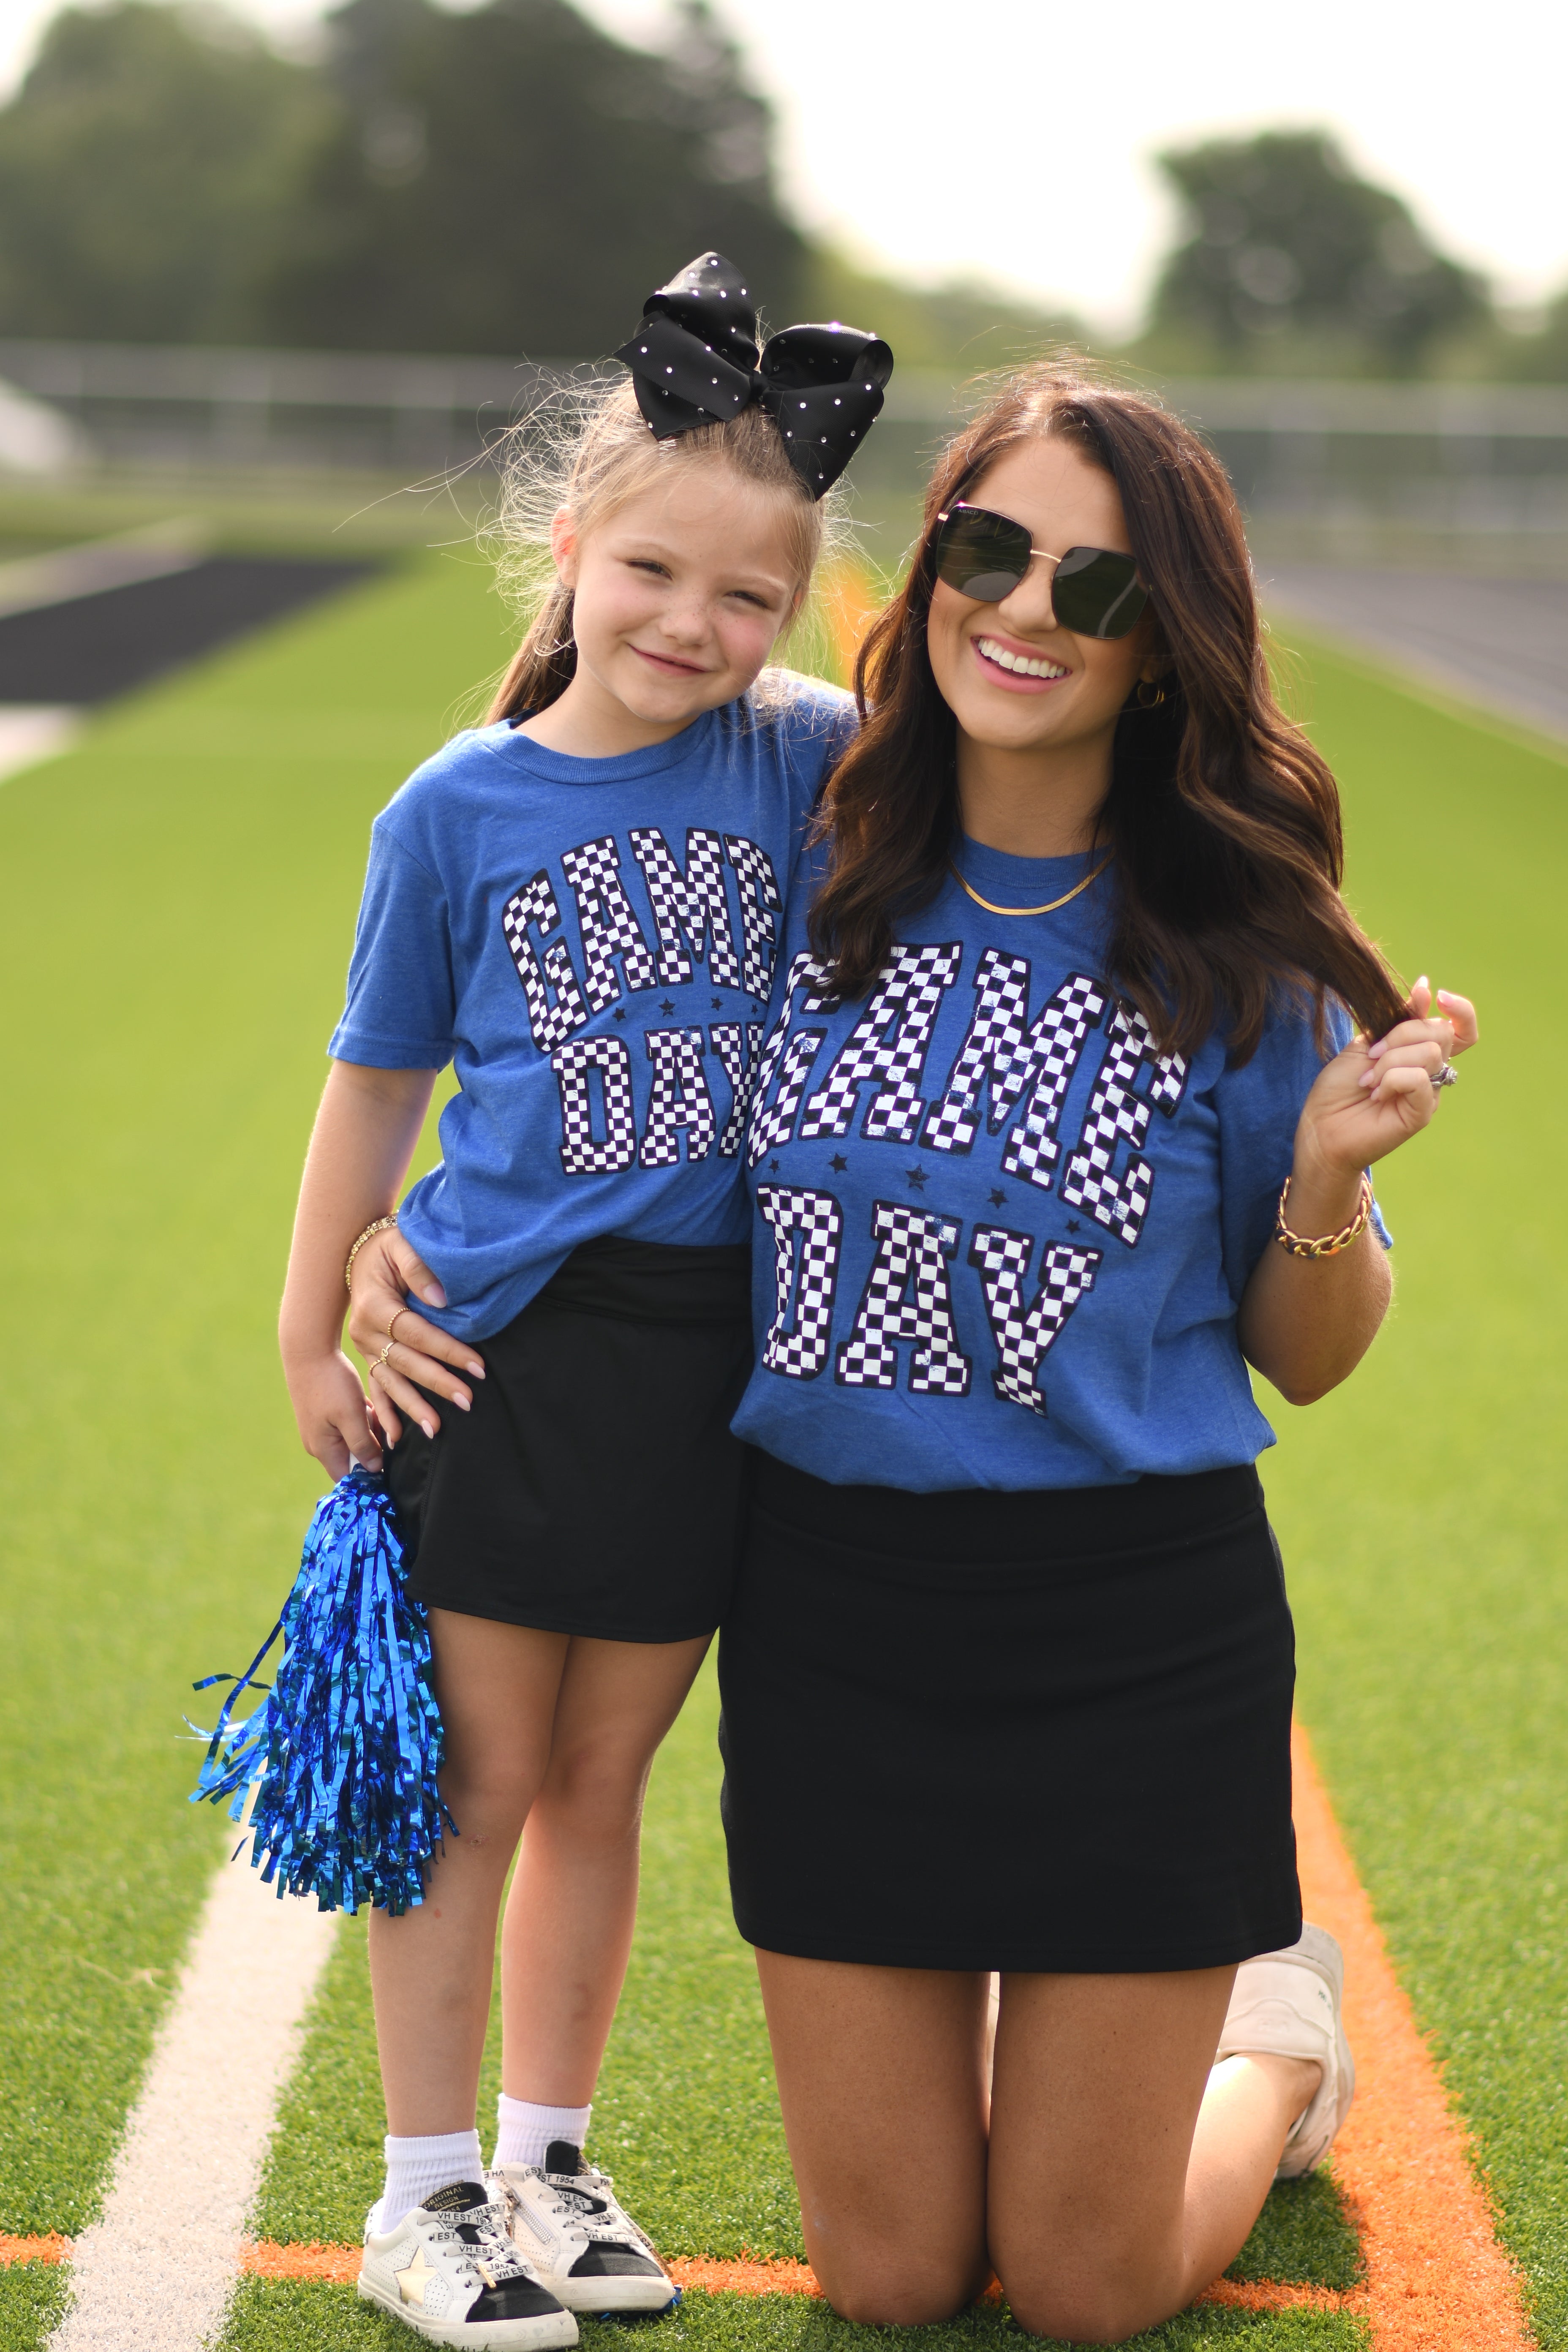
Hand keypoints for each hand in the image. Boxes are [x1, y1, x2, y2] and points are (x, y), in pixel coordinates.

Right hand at [284, 1348, 384, 1479]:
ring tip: (370, 1409)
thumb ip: (363, 1446)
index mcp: (323, 1449)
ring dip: (368, 1428)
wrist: (309, 1350)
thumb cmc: (330, 1384)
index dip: (369, 1475)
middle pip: (354, 1458)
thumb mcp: (351, 1416)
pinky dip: (361, 1416)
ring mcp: (321, 1428)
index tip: (389, 1462)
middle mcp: (319, 1443)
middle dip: (372, 1445)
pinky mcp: (325, 1414)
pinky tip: (364, 1402)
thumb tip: (374, 1470)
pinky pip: (349, 1424)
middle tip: (380, 1425)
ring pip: (354, 1439)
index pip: (347, 1478)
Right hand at [345, 1227, 485, 1449]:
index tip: (478, 1367)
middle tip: (468, 1401)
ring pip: (390, 1382)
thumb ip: (419, 1268)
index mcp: (374, 1305)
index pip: (417, 1333)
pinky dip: (385, 1413)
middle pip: (405, 1362)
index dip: (448, 1351)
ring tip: (436, 1429)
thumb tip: (441, 1298)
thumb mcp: (402, 1245)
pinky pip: (376, 1388)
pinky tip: (394, 1439)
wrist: (356, 1252)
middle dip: (437, 1383)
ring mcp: (363, 1346)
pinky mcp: (367, 1355)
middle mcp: (364, 1330)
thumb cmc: (388, 1247)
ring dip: (413, 1406)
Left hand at [1292, 975, 1477, 1203]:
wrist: (1320, 1128)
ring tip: (1368, 1080)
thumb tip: (1424, 986)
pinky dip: (1393, 1079)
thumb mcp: (1365, 1044)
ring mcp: (1428, 1093)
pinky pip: (1419, 1079)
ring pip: (1431, 1053)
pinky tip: (1376, 1093)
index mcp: (1419, 1053)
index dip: (1460, 1010)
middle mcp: (1430, 1072)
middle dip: (1403, 1034)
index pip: (1460, 1029)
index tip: (1437, 994)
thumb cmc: (1338, 1089)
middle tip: (1372, 1054)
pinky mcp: (1421, 1113)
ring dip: (1391, 1060)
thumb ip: (1396, 1021)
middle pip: (1441, 1033)